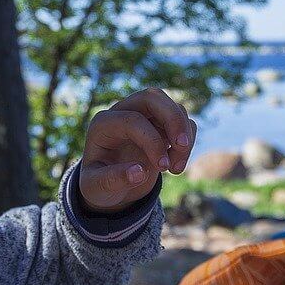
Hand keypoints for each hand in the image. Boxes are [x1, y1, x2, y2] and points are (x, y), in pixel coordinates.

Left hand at [79, 88, 195, 212]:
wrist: (108, 186)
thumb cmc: (99, 184)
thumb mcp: (96, 188)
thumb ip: (112, 181)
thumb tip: (140, 172)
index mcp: (103, 124)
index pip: (133, 120)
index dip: (152, 141)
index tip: (163, 167)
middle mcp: (123, 112)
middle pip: (152, 97)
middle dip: (173, 119)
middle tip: (182, 146)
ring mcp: (143, 116)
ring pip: (172, 107)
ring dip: (184, 134)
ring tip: (176, 168)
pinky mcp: (160, 125)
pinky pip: (182, 120)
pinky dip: (188, 141)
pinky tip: (176, 166)